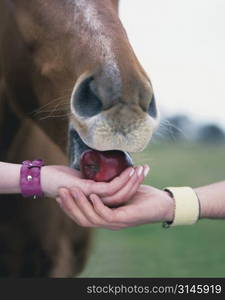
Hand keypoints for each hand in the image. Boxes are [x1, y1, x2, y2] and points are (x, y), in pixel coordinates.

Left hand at [41, 164, 148, 205]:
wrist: (45, 179)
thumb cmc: (62, 178)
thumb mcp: (83, 178)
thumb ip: (94, 179)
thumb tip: (105, 169)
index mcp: (97, 201)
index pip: (120, 197)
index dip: (132, 187)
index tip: (142, 174)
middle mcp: (97, 203)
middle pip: (124, 197)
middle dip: (137, 183)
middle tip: (146, 170)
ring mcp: (94, 199)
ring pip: (120, 194)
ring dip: (132, 181)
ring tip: (141, 169)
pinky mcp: (90, 192)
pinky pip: (110, 189)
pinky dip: (122, 180)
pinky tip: (129, 171)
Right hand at [56, 185, 173, 229]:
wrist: (162, 203)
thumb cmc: (142, 195)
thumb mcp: (119, 190)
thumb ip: (106, 187)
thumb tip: (93, 176)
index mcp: (106, 216)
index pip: (81, 215)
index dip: (69, 207)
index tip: (58, 194)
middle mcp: (108, 222)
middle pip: (82, 219)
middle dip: (69, 205)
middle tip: (60, 192)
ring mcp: (115, 223)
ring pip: (91, 218)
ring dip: (80, 204)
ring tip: (72, 190)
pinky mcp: (123, 219)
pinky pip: (105, 215)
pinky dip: (97, 206)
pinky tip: (91, 195)